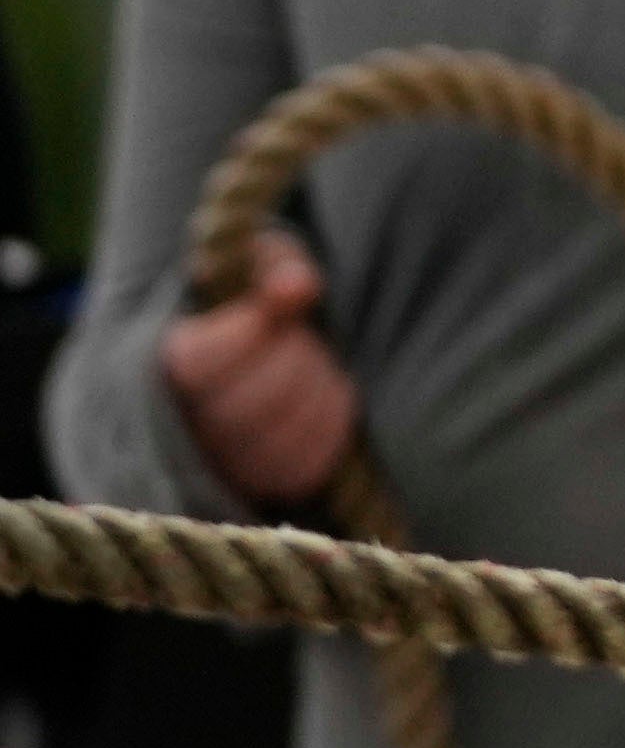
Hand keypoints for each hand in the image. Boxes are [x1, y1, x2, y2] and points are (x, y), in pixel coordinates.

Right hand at [161, 232, 359, 505]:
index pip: (203, 361)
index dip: (253, 328)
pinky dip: (331, 417)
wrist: (247, 358)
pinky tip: (322, 390)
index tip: (278, 302)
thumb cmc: (253, 302)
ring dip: (316, 386)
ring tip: (309, 360)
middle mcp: (185, 423)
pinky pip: (309, 459)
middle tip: (298, 334)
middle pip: (253, 402)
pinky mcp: (263, 481)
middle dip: (294, 357)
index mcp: (170, 364)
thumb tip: (296, 286)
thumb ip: (276, 268)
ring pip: (283, 436)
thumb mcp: (259, 266)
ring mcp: (222, 461)